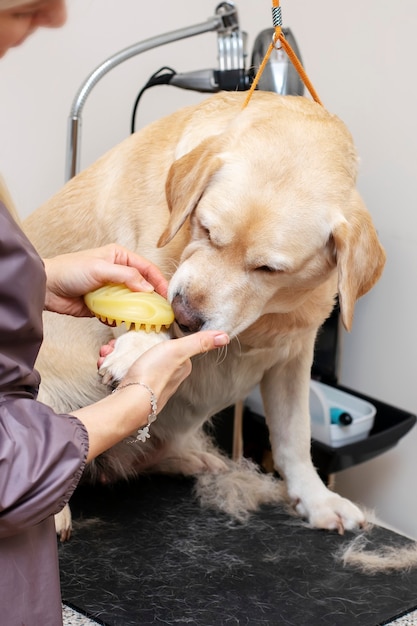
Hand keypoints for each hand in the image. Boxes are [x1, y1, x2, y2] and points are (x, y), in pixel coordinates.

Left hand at [43, 244, 167, 316]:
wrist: (46, 288)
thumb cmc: (70, 270)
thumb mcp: (101, 269)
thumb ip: (126, 277)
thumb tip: (148, 288)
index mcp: (119, 257)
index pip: (146, 268)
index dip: (159, 281)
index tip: (167, 295)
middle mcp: (117, 273)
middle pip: (142, 286)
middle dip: (151, 299)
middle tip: (161, 311)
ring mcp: (110, 290)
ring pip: (131, 301)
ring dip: (137, 310)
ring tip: (144, 320)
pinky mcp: (103, 305)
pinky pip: (118, 313)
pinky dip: (120, 318)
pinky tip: (119, 322)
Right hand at [71, 330, 229, 460]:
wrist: (130, 402)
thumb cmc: (154, 374)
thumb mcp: (178, 350)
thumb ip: (200, 342)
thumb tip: (225, 336)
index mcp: (181, 367)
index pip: (168, 343)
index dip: (152, 334)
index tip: (139, 330)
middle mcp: (168, 376)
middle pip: (147, 350)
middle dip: (129, 344)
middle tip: (117, 343)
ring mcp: (149, 383)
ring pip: (130, 359)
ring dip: (117, 353)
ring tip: (108, 352)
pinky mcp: (133, 389)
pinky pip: (121, 370)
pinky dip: (111, 364)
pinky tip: (105, 361)